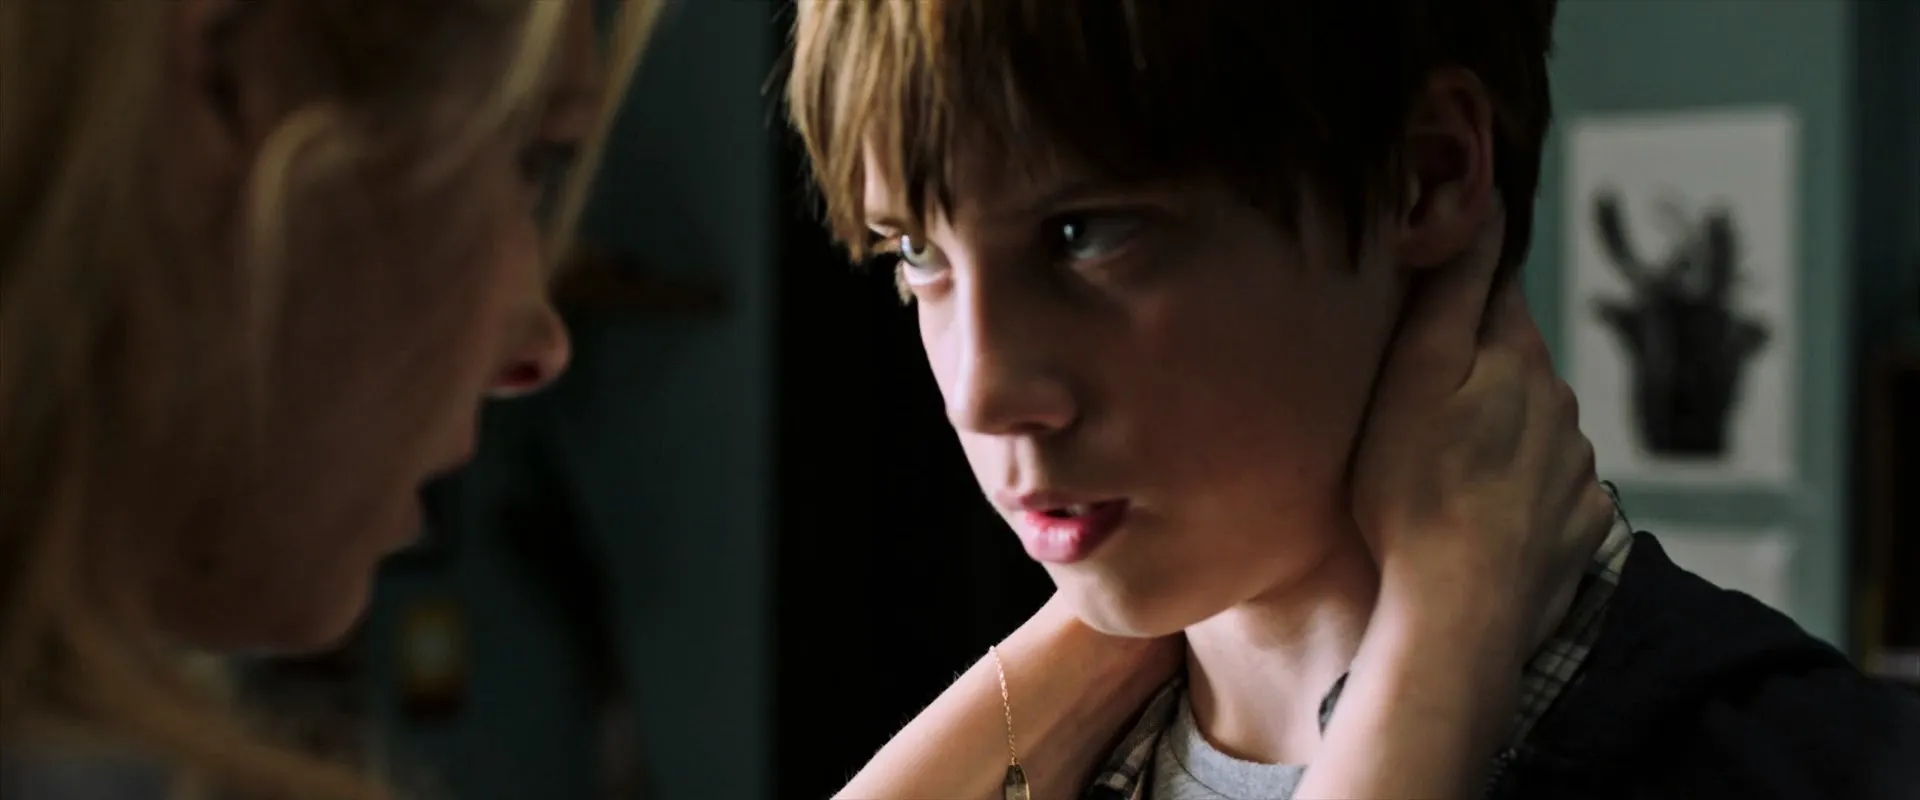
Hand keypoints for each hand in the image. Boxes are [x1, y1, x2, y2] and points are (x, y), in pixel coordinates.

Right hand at [1350, 200, 1616, 659]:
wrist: (1461, 610)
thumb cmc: (1415, 490)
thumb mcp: (1415, 372)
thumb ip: (1455, 286)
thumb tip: (1489, 199)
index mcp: (1516, 355)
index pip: (1496, 289)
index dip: (1463, 284)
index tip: (1430, 293)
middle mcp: (1559, 401)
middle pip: (1514, 359)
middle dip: (1476, 365)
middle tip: (1417, 395)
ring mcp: (1575, 466)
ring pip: (1532, 424)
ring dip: (1498, 431)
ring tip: (1444, 466)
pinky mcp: (1579, 524)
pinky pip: (1547, 488)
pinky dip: (1517, 491)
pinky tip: (1479, 514)